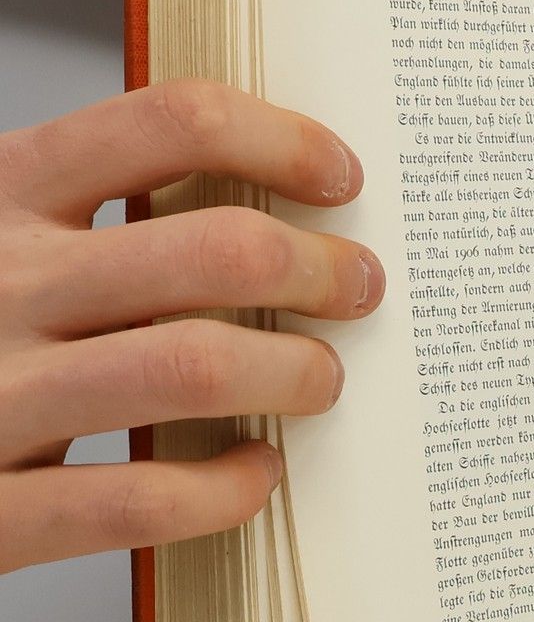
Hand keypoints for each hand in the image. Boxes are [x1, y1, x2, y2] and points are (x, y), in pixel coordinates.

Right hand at [0, 81, 384, 573]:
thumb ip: (86, 214)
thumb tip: (268, 200)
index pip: (169, 122)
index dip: (281, 142)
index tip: (341, 179)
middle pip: (213, 249)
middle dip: (317, 267)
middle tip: (359, 288)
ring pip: (193, 367)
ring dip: (291, 372)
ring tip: (320, 379)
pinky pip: (139, 499)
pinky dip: (224, 489)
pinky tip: (253, 473)